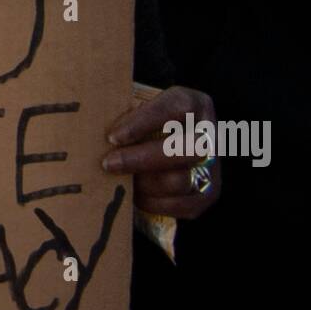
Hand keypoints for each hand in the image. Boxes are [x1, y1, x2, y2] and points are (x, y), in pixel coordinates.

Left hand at [102, 86, 219, 219]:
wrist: (173, 141)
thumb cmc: (146, 122)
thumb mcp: (141, 107)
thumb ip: (126, 113)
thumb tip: (97, 129)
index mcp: (194, 104)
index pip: (173, 108)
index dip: (143, 123)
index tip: (113, 137)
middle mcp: (211, 133)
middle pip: (181, 149)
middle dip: (140, 159)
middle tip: (108, 164)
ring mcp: (214, 165)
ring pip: (179, 181)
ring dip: (144, 184)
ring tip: (120, 181)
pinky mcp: (210, 192)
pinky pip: (183, 205)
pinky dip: (155, 204)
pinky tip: (136, 196)